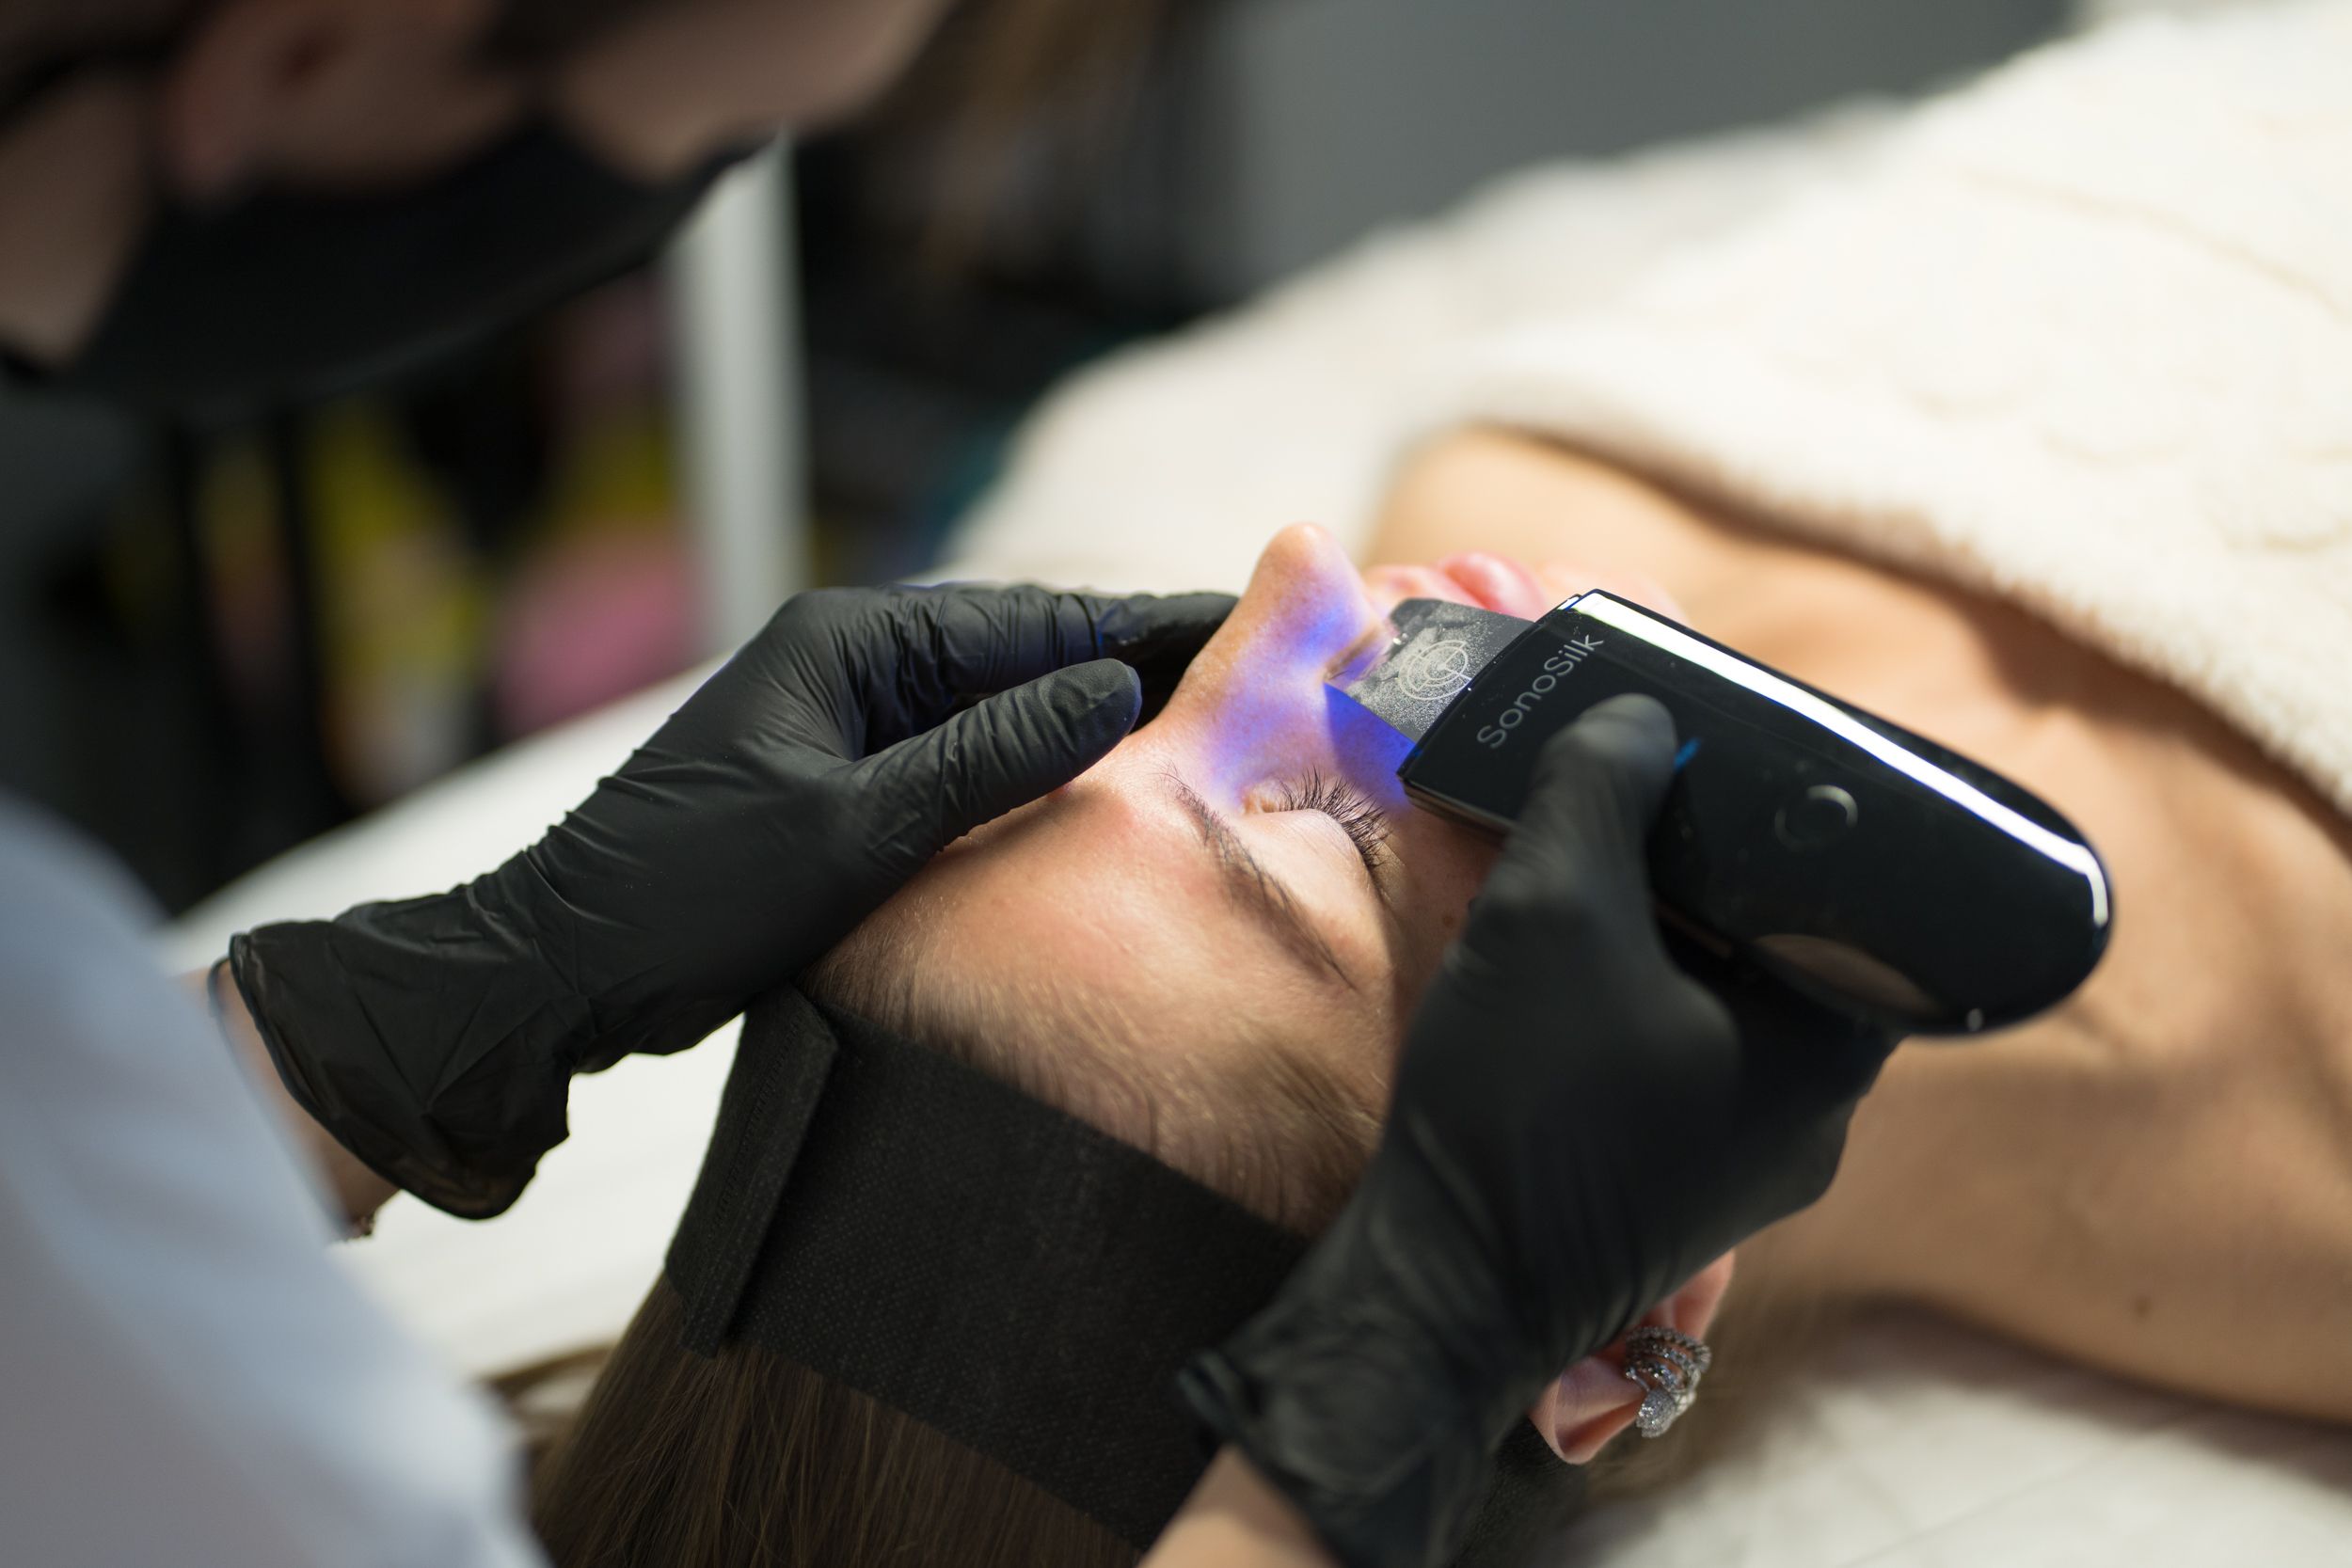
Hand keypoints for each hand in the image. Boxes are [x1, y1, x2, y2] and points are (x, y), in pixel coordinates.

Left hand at [230, 584, 1232, 1217]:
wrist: (560, 970)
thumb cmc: (684, 895)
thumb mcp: (854, 827)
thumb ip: (989, 757)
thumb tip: (1113, 690)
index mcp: (853, 642)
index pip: (1035, 620)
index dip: (1149, 626)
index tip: (1253, 624)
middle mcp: (856, 665)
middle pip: (1029, 655)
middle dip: (1139, 668)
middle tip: (1261, 677)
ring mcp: (848, 725)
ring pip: (1002, 712)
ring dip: (1094, 724)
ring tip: (1209, 733)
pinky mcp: (843, 785)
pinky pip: (964, 764)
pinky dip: (1033, 775)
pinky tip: (1100, 799)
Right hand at [1181, 695, 1896, 1567]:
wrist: (1439, 1285)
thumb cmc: (1521, 1102)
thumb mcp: (1553, 907)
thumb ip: (1600, 788)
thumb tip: (1638, 717)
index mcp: (1834, 1052)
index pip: (1846, 893)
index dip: (1776, 816)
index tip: (1704, 764)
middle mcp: (1815, 1118)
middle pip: (1776, 945)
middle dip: (1699, 871)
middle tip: (1629, 804)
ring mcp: (1745, 1166)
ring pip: (1720, 1004)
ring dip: (1656, 940)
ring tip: (1583, 875)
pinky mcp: (1675, 1191)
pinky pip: (1675, 1062)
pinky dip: (1628, 1006)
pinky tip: (1560, 974)